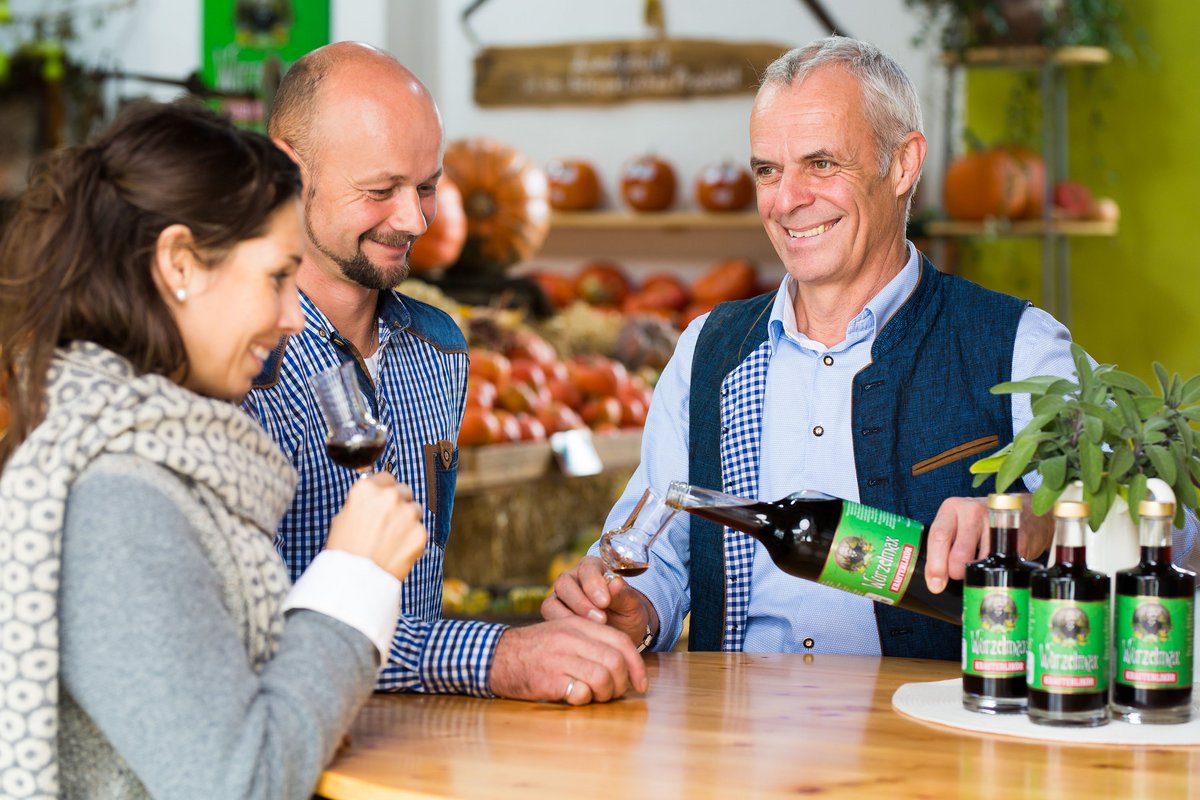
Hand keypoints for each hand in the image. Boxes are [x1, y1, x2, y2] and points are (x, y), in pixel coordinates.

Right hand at [325, 472, 426, 580]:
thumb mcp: (343, 517)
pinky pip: (419, 530)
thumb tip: (375, 494)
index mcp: (367, 489)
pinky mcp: (420, 533)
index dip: (383, 491)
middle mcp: (390, 496)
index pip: (386, 478)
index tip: (381, 503)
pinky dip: (412, 539)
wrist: (354, 581)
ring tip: (391, 539)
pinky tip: (397, 551)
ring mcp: (407, 513)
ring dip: (407, 520)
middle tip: (387, 523)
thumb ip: (364, 501)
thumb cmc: (344, 550)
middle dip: (398, 504)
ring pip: (415, 509)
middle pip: (403, 491)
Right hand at [488, 616, 648, 704]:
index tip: (640, 683)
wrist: (495, 656)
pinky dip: (585, 700)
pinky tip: (576, 697)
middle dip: (622, 684)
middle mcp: (571, 639)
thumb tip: (621, 663)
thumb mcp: (562, 632)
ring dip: (605, 694)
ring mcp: (560, 658)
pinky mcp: (549, 679)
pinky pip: (581, 692)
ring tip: (595, 697)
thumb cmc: (533, 648)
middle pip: (616, 662)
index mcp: (578, 625)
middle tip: (614, 694)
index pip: (620, 642)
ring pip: (603, 678)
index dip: (636, 665)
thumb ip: (590, 640)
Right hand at [542, 555, 655, 646]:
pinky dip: (562, 629)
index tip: (605, 602)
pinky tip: (579, 638)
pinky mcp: (553, 616)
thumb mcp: (632, 606)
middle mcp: (572, 579)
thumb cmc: (627, 615)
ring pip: (552, 603)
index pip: (587, 568)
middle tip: (600, 619)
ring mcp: (560, 598)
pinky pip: (549, 620)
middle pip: (564, 583)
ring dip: (569, 618)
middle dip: (580, 602)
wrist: (621, 635)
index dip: (593, 583)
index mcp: (593, 568)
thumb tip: (616, 583)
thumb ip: (624, 595)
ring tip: (591, 630)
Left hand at [924, 495, 1053, 592]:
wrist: (1024, 513)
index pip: (938, 536)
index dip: (935, 565)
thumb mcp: (958, 525)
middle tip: (959, 575)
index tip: (935, 584)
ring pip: (980, 561)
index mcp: (953, 507)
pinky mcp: (1016, 537)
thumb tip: (935, 581)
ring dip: (977, 573)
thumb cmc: (982, 522)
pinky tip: (995, 566)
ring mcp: (997, 522)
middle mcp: (974, 511)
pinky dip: (996, 571)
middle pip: (959, 552)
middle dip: (956, 572)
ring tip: (978, 568)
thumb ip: (943, 548)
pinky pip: (1001, 564)